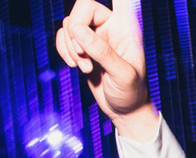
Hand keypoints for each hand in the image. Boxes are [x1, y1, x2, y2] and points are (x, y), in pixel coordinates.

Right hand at [56, 0, 155, 138]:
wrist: (124, 110)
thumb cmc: (131, 93)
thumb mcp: (122, 74)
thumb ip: (102, 52)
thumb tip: (77, 30)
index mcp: (127, 26)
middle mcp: (112, 25)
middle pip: (82, 7)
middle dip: (76, 32)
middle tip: (83, 57)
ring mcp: (96, 34)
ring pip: (69, 24)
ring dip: (70, 46)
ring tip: (84, 67)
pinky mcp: (83, 46)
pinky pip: (64, 36)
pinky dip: (64, 50)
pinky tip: (77, 66)